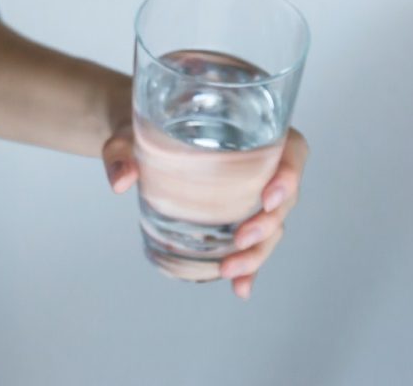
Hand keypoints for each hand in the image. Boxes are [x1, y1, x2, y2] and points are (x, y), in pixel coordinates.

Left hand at [102, 125, 308, 298]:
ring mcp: (248, 193)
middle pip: (283, 197)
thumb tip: (121, 180)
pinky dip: (249, 266)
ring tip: (230, 271)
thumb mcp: (127, 134)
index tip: (269, 196)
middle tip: (241, 240)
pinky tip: (240, 287)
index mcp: (250, 131)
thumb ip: (121, 152)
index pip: (290, 150)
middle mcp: (258, 163)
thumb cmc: (140, 126)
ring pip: (271, 226)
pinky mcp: (234, 215)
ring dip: (258, 252)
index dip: (290, 174)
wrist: (133, 141)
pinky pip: (251, 242)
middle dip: (268, 224)